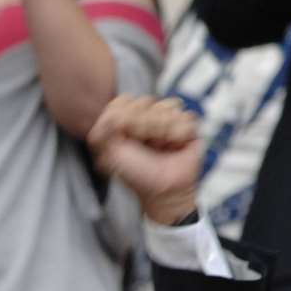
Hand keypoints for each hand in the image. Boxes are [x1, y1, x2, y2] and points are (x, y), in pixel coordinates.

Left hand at [86, 96, 200, 225]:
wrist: (164, 190)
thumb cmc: (136, 174)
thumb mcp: (110, 153)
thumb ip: (103, 129)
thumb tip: (117, 105)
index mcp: (125, 122)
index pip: (124, 101)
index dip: (125, 117)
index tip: (126, 136)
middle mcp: (146, 117)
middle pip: (145, 101)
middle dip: (144, 125)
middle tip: (146, 144)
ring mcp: (167, 119)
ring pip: (167, 105)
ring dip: (163, 130)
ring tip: (161, 146)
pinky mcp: (187, 124)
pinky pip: (185, 116)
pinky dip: (179, 133)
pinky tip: (176, 145)